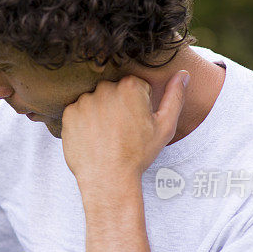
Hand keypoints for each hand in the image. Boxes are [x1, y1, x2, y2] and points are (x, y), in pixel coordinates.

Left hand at [61, 71, 188, 191]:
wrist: (108, 178)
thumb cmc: (138, 154)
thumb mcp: (164, 127)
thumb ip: (175, 96)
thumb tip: (183, 73)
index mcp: (130, 86)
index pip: (135, 86)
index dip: (138, 105)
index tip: (136, 123)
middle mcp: (104, 88)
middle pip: (113, 91)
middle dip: (117, 106)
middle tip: (121, 131)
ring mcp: (84, 100)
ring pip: (95, 101)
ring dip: (99, 113)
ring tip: (106, 136)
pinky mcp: (69, 113)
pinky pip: (77, 111)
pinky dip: (83, 122)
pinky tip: (92, 138)